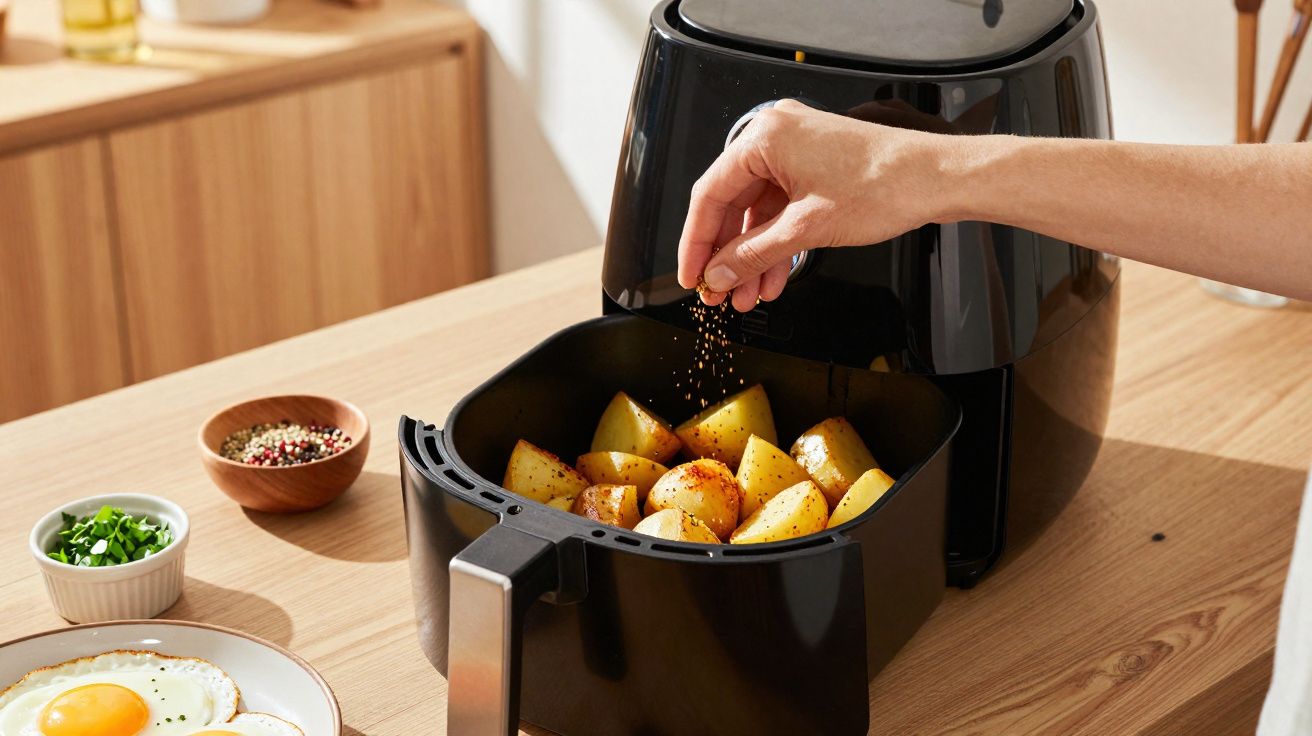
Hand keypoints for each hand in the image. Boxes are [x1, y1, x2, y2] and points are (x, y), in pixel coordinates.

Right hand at [676, 100, 951, 310]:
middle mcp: (776, 136)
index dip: (697, 243)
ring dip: (752, 256)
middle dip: (728, 255)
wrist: (936, 179)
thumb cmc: (885, 186)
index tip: (692, 276)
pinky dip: (776, 242)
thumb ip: (754, 255)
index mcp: (765, 137)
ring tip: (747, 295)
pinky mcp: (814, 165)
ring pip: (757, 212)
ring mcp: (796, 150)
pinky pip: (781, 207)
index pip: (710, 195)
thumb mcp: (807, 230)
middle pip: (732, 204)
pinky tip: (773, 277)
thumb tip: (719, 273)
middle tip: (718, 292)